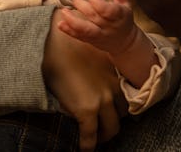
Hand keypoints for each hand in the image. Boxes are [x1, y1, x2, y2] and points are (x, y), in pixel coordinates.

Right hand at [44, 10, 126, 150]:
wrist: (54, 40)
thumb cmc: (68, 42)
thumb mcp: (92, 54)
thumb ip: (99, 70)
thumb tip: (92, 82)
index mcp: (116, 73)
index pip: (126, 98)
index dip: (120, 109)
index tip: (116, 115)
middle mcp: (114, 87)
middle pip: (122, 114)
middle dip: (113, 122)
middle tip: (103, 128)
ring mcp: (102, 99)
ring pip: (112, 129)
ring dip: (103, 135)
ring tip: (94, 138)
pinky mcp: (87, 110)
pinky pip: (90, 136)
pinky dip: (88, 146)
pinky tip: (84, 149)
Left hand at [58, 0, 136, 54]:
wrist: (124, 42)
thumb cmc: (123, 19)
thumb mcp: (124, 3)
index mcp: (118, 15)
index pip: (108, 11)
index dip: (98, 3)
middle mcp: (108, 26)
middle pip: (94, 17)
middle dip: (83, 7)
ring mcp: (99, 34)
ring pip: (86, 29)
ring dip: (73, 21)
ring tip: (64, 11)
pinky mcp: (90, 40)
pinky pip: (79, 36)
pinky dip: (69, 31)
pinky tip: (60, 24)